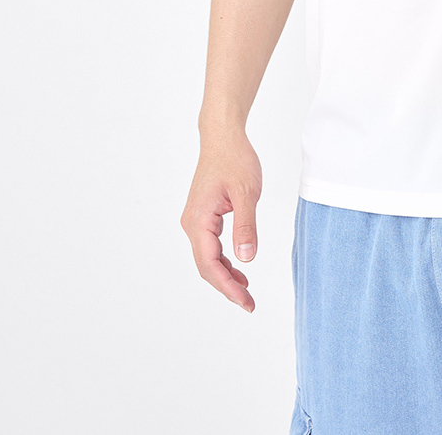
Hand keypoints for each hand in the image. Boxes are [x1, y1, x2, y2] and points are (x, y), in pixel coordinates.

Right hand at [180, 128, 262, 311]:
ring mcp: (196, 220)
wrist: (223, 137)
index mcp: (198, 220)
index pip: (210, 264)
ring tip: (246, 291)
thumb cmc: (234, 159)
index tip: (245, 301)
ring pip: (208, 258)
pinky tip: (239, 267)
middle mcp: (192, 223)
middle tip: (249, 304)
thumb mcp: (246, 193)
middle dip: (226, 287)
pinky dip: (224, 260)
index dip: (227, 286)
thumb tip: (246, 258)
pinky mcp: (204, 215)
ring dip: (225, 276)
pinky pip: (211, 246)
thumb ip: (246, 226)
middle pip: (206, 266)